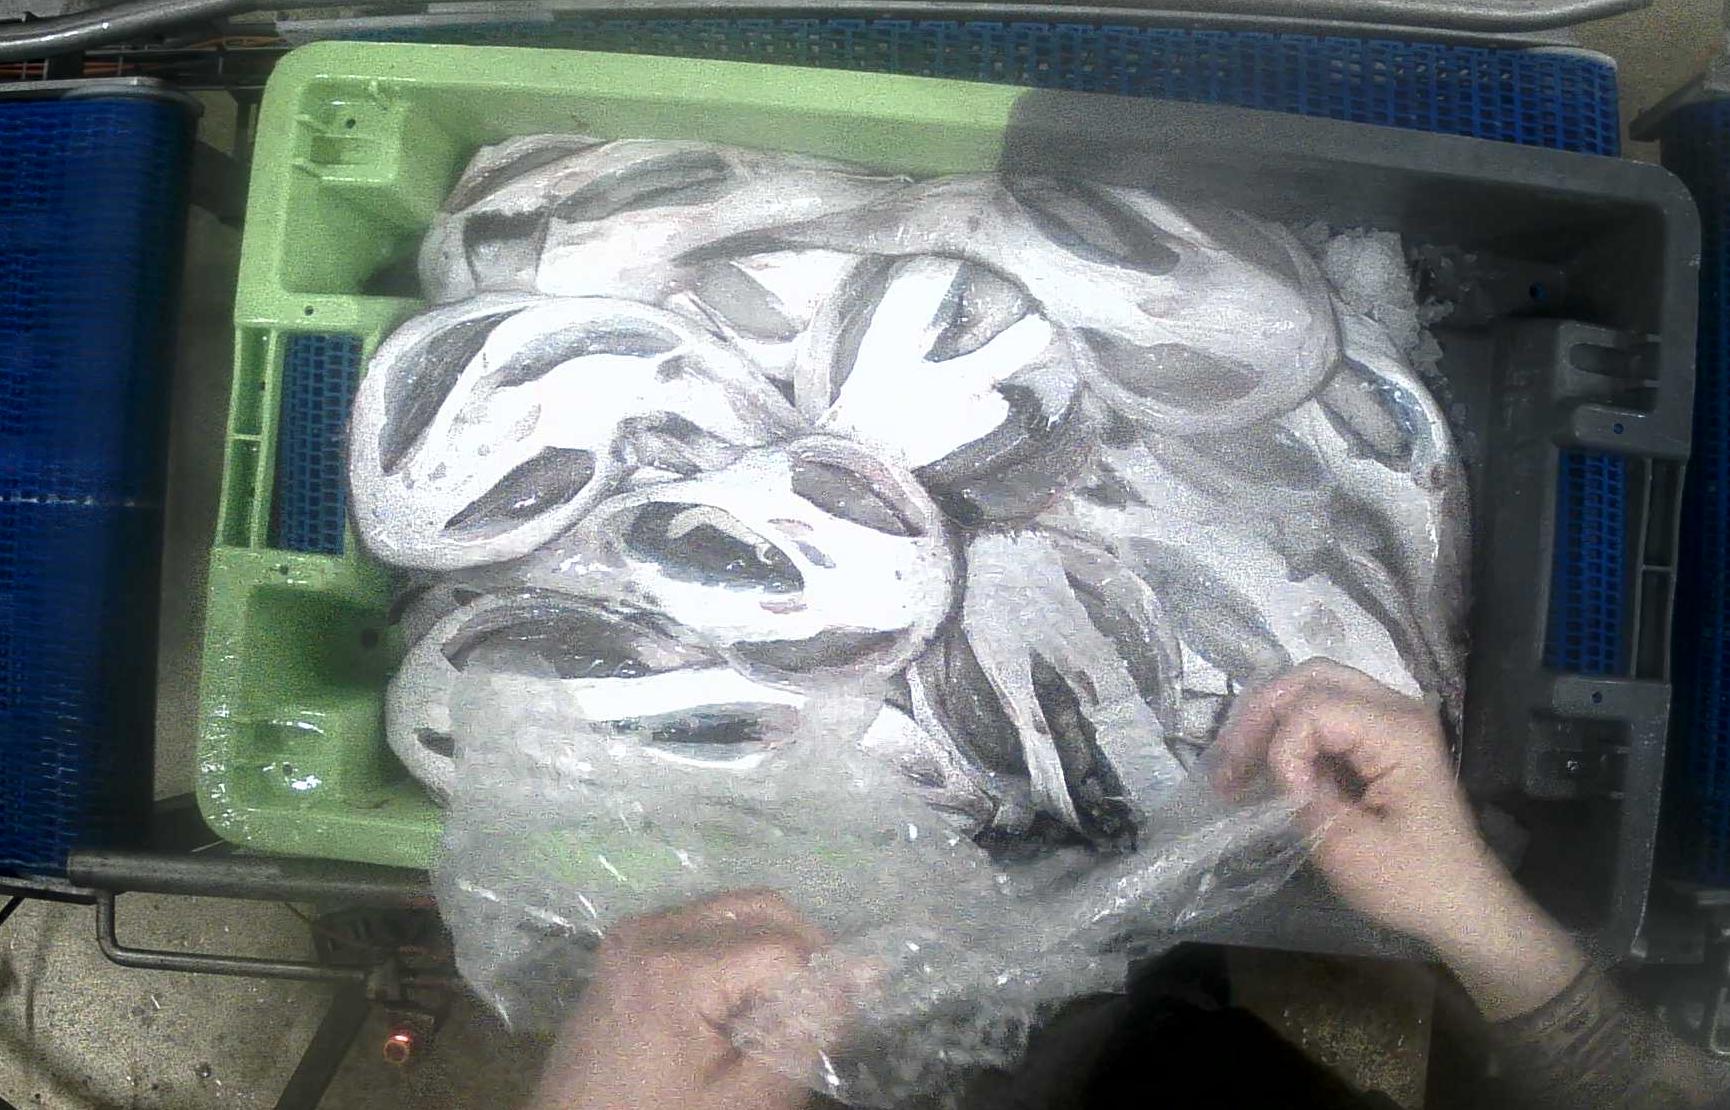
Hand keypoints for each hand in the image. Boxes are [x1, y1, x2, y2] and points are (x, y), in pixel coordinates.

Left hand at [532, 890, 830, 1109]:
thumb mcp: (748, 1097)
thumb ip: (808, 1030)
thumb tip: (866, 971)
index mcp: (675, 968)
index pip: (784, 947)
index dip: (816, 985)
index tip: (819, 1030)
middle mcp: (650, 931)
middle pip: (760, 907)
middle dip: (801, 950)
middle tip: (811, 1010)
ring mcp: (632, 933)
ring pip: (733, 909)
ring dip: (768, 948)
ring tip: (771, 1010)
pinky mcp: (625, 944)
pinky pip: (699, 922)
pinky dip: (732, 949)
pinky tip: (733, 1002)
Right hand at [1215, 659, 1583, 1018]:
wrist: (1460, 904)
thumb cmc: (1410, 882)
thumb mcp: (1346, 846)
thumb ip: (1302, 793)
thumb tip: (1272, 765)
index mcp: (1398, 733)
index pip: (1313, 709)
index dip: (1282, 750)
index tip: (1283, 799)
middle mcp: (1397, 710)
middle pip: (1311, 678)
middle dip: (1262, 715)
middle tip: (1230, 761)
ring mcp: (1392, 720)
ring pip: (1315, 688)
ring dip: (1272, 721)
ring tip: (1240, 763)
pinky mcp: (1382, 738)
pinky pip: (1327, 713)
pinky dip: (1291, 732)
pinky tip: (1269, 765)